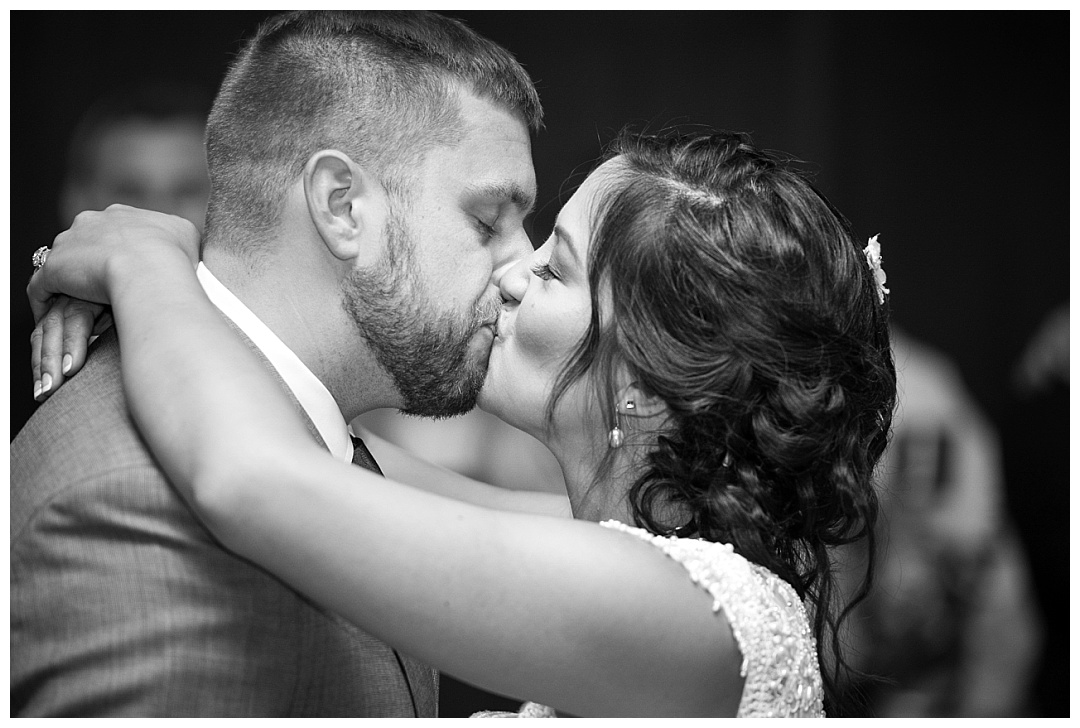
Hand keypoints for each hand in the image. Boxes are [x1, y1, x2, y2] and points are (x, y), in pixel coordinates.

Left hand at [27, 204, 200, 399]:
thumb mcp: (189, 238)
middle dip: (92, 263)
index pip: (113, 231)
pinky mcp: (53, 269)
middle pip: (85, 242)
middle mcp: (92, 221)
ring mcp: (69, 243)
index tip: (128, 272)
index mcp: (122, 215)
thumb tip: (185, 245)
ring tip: (79, 307)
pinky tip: (55, 316)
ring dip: (71, 282)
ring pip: (65, 263)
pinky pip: (42, 287)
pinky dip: (46, 300)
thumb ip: (179, 238)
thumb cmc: (175, 259)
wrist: (150, 271)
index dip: (120, 252)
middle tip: (104, 290)